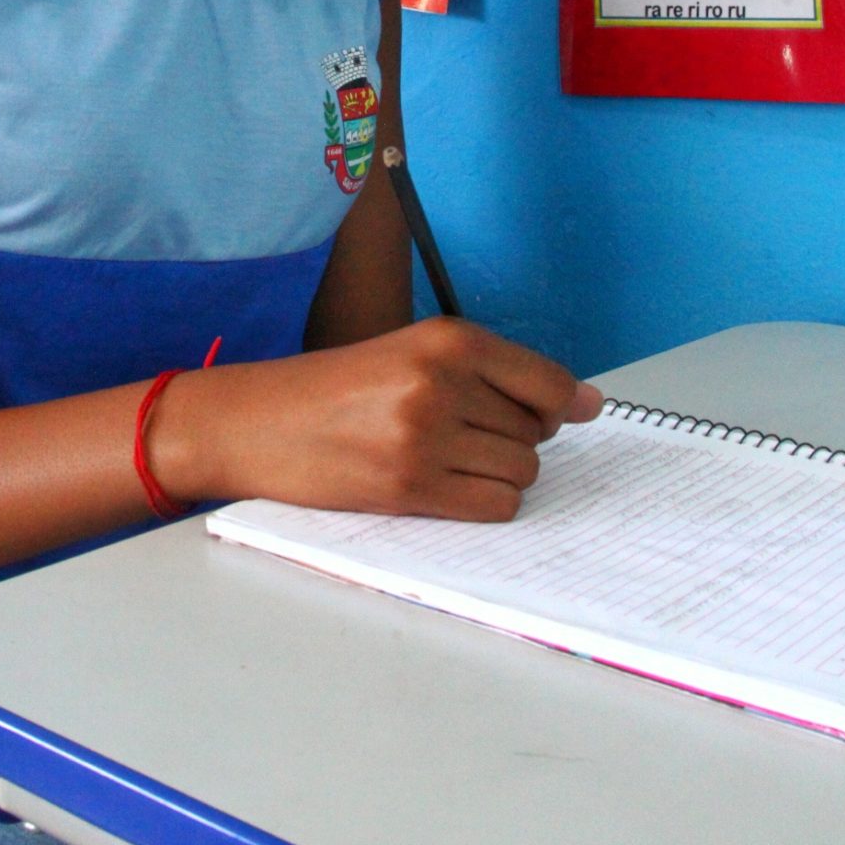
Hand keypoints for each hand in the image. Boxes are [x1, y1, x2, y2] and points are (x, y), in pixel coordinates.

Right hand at [149, 318, 602, 522]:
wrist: (256, 421)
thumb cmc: (335, 389)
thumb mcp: (411, 353)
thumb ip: (495, 373)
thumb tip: (588, 404)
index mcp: (447, 339)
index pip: (549, 382)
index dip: (562, 406)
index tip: (565, 416)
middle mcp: (442, 382)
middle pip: (536, 433)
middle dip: (511, 439)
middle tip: (458, 434)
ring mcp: (426, 436)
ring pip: (520, 471)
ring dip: (497, 473)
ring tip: (445, 459)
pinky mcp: (410, 486)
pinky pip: (493, 505)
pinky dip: (482, 502)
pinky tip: (443, 487)